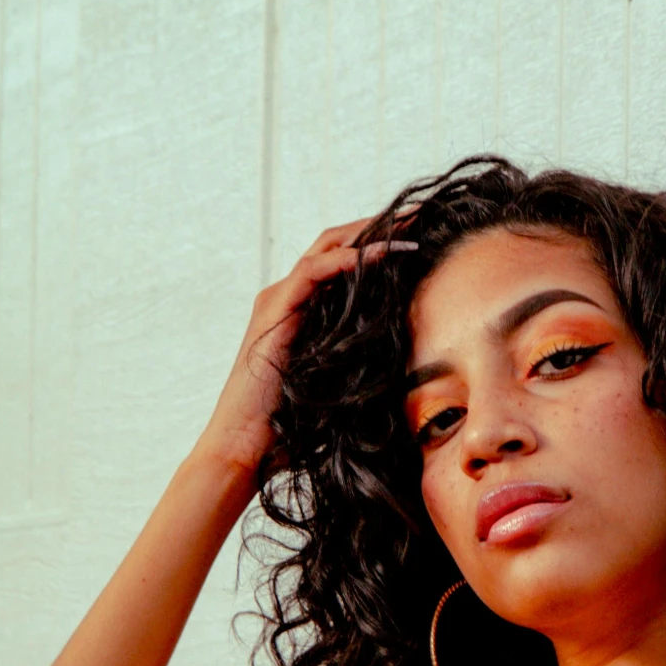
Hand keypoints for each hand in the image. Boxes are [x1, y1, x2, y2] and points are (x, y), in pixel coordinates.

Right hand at [198, 222, 411, 483]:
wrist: (244, 446)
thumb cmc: (289, 426)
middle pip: (337, 243)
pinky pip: (314, 271)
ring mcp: (278, 301)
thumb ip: (362, 362)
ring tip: (410, 229)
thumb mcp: (339, 384)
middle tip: (422, 220)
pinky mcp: (274, 311)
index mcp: (302, 310)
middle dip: (380, 227)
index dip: (380, 245)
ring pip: (327, 247)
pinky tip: (381, 253)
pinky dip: (349, 258)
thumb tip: (410, 364)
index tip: (421, 240)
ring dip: (371, 234)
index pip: (343, 261)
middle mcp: (287, 296)